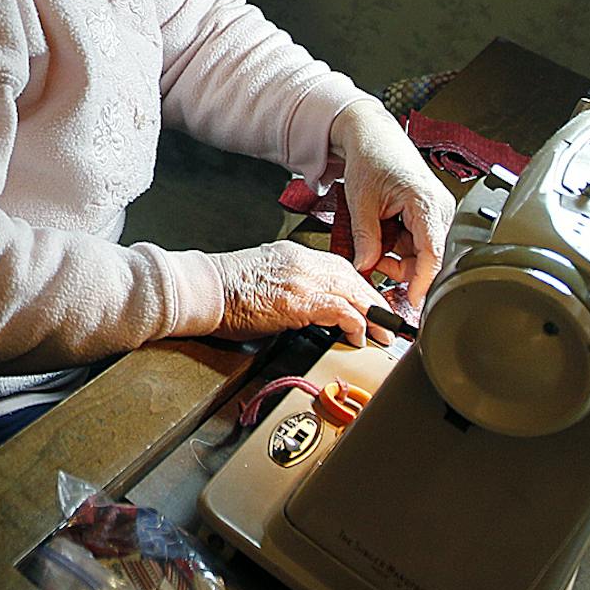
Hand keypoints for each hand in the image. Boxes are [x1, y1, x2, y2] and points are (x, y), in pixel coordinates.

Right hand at [212, 241, 390, 345]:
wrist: (202, 290)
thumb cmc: (222, 290)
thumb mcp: (263, 278)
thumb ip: (289, 286)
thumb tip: (305, 307)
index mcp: (293, 255)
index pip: (339, 266)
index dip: (360, 287)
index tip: (370, 302)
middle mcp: (301, 262)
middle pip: (352, 277)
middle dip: (374, 300)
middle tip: (387, 321)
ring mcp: (301, 279)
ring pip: (352, 291)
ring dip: (372, 314)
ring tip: (383, 333)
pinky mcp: (298, 300)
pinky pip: (340, 309)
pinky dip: (355, 322)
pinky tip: (359, 335)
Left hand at [330, 100, 454, 306]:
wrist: (372, 136)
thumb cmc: (370, 158)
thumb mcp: (361, 203)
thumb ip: (366, 239)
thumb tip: (366, 267)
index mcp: (426, 203)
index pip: (432, 254)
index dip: (423, 281)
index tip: (413, 301)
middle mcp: (439, 207)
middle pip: (428, 256)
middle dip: (401, 269)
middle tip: (372, 266)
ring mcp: (436, 209)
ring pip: (422, 251)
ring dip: (398, 257)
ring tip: (372, 247)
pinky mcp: (429, 212)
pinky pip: (419, 240)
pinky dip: (400, 246)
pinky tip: (383, 238)